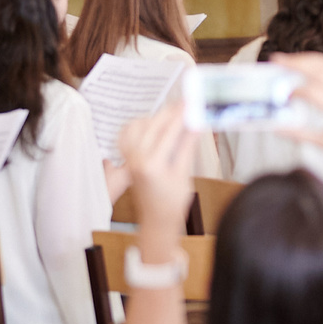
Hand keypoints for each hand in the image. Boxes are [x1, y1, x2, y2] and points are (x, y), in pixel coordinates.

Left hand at [115, 102, 197, 222]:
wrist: (157, 219)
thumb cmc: (172, 203)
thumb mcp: (185, 173)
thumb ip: (188, 145)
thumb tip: (195, 124)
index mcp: (152, 164)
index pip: (169, 131)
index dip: (181, 114)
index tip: (191, 103)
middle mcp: (137, 159)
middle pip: (153, 125)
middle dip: (170, 112)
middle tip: (185, 104)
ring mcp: (129, 158)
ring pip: (139, 126)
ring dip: (155, 118)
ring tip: (172, 116)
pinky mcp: (127, 158)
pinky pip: (128, 134)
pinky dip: (140, 125)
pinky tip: (153, 124)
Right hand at [271, 53, 322, 178]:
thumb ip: (300, 134)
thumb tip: (277, 128)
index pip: (313, 92)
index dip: (293, 90)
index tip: (279, 94)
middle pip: (321, 70)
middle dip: (297, 63)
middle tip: (277, 60)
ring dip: (309, 59)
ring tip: (290, 60)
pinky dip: (321, 62)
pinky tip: (309, 65)